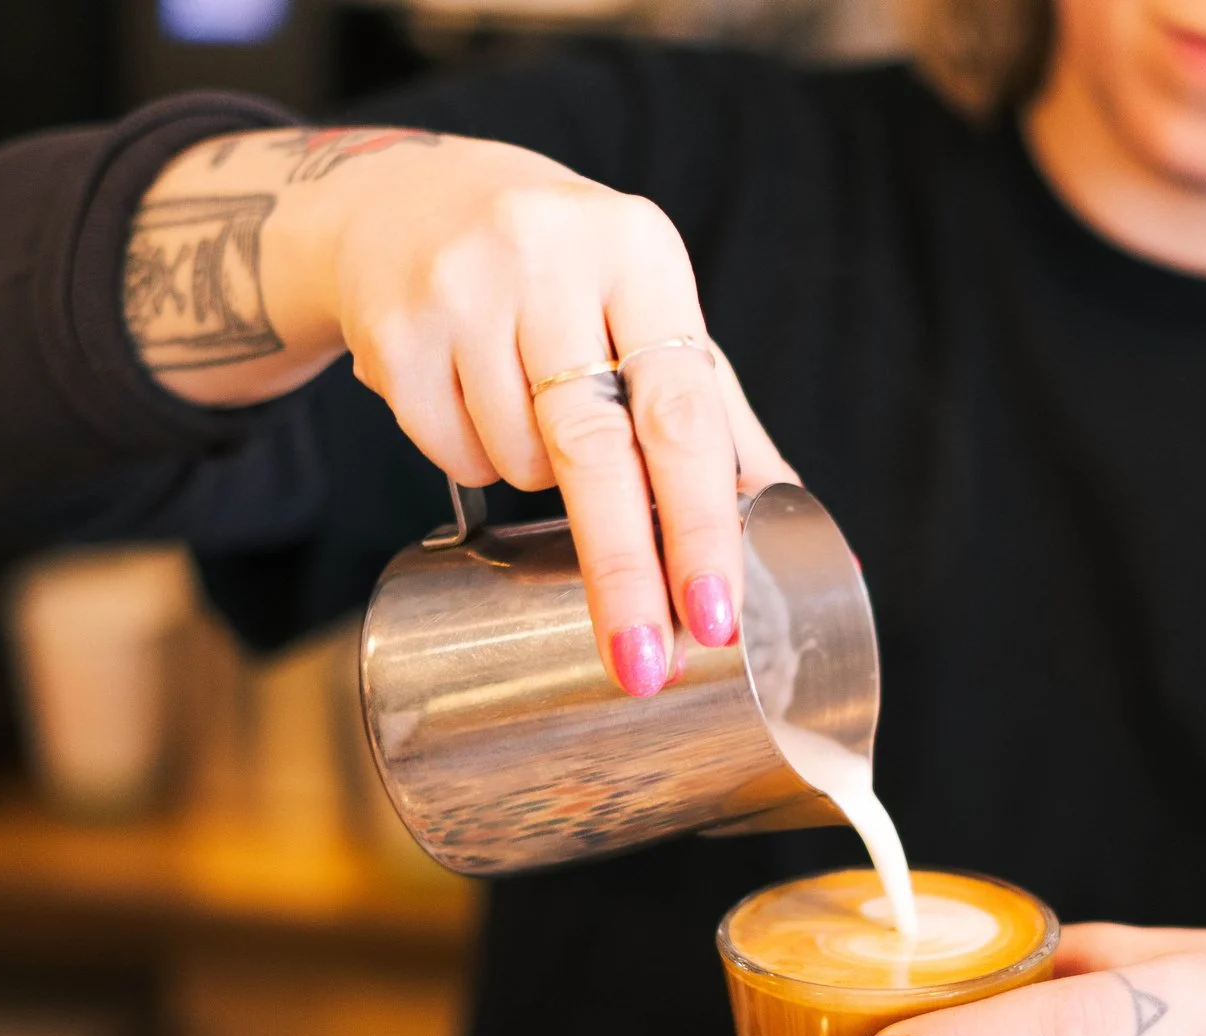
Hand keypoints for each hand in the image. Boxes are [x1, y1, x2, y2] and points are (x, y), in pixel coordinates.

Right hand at [127, 127, 795, 694]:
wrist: (412, 203)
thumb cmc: (566, 283)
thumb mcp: (649, 317)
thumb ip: (722, 424)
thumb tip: (810, 539)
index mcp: (642, 255)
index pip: (683, 413)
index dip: (700, 523)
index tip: (714, 616)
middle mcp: (553, 259)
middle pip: (596, 450)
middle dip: (623, 569)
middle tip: (644, 663)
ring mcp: (463, 289)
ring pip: (518, 460)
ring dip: (537, 486)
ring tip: (536, 428)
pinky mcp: (395, 330)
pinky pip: (449, 454)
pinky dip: (474, 463)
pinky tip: (474, 406)